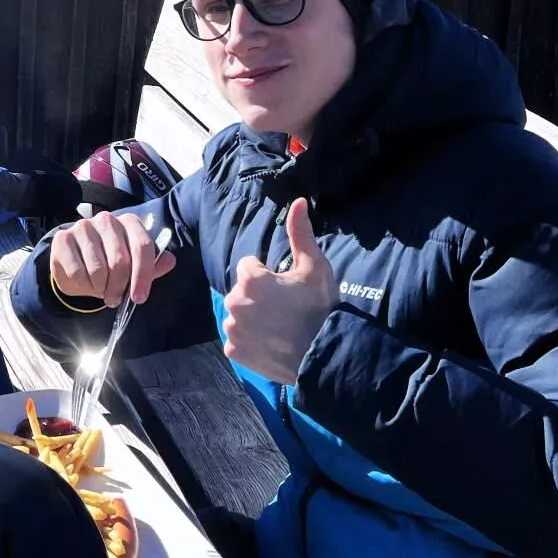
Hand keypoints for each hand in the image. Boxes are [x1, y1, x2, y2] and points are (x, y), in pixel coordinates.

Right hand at [50, 210, 176, 307]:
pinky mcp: (63, 238)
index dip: (143, 275)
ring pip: (98, 269)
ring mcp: (83, 227)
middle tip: (114, 299)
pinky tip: (84, 282)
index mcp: (129, 222)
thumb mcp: (134, 266)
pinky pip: (77, 271)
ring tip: (100, 289)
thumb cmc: (110, 263)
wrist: (76, 262)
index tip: (139, 298)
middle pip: (120, 260)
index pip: (142, 246)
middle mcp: (107, 219)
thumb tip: (170, 261)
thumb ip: (153, 265)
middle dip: (118, 287)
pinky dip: (82, 285)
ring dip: (100, 288)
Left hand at [222, 198, 337, 384]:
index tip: (284, 287)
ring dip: (252, 318)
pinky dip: (249, 341)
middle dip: (258, 296)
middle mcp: (234, 302)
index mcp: (250, 279)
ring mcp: (233, 328)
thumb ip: (300, 233)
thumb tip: (299, 201)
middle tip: (284, 309)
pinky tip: (270, 343)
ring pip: (238, 315)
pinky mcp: (234, 351)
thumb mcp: (314, 267)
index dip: (267, 275)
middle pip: (242, 291)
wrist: (324, 356)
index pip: (249, 266)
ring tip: (278, 328)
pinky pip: (237, 340)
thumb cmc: (320, 309)